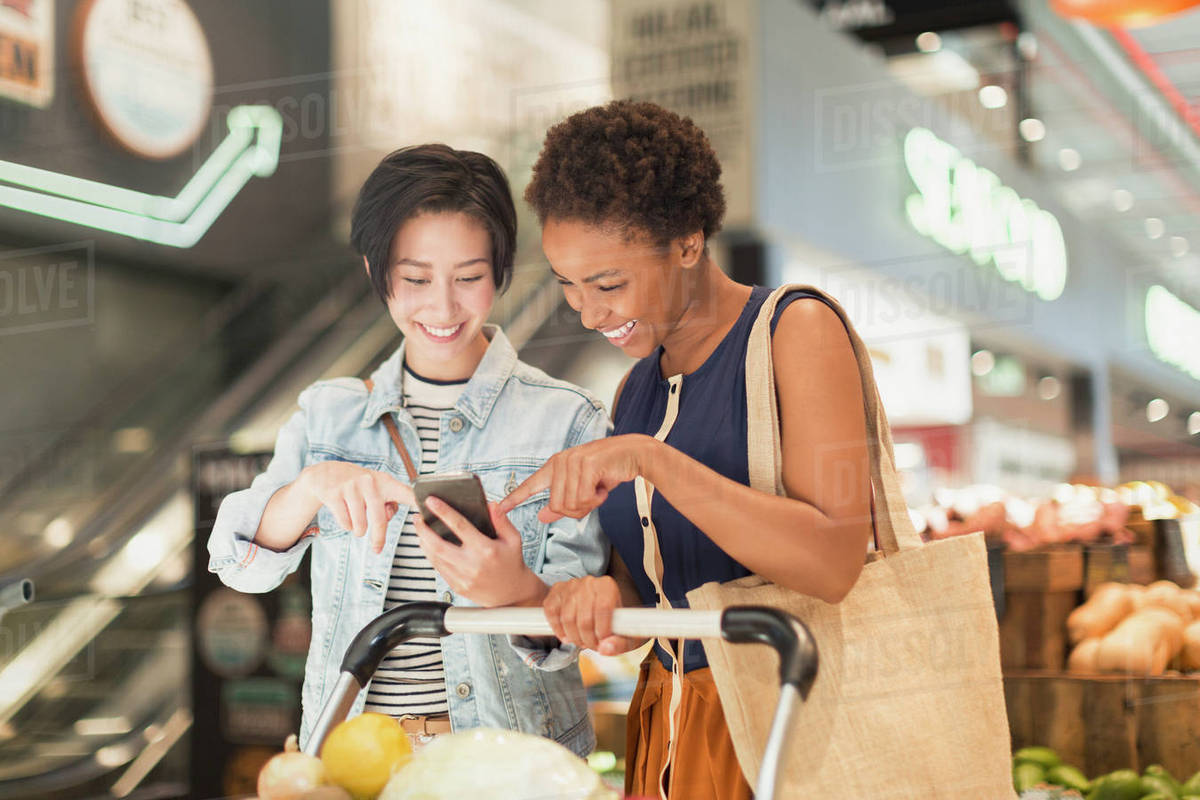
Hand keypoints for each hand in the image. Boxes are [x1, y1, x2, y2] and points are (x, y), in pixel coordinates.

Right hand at [300, 461, 413, 553]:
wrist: (327, 473)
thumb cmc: (360, 486)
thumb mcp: (378, 489)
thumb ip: (389, 504)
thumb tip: (387, 519)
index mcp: (386, 482)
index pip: (407, 494)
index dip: (417, 504)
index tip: (426, 514)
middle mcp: (370, 482)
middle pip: (380, 520)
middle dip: (378, 539)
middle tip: (377, 550)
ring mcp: (351, 487)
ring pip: (360, 526)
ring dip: (359, 530)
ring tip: (357, 522)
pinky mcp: (334, 494)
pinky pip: (345, 524)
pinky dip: (346, 525)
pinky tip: (343, 513)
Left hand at [414, 499, 547, 606]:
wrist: (512, 595)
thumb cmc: (511, 564)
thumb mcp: (513, 539)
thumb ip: (501, 520)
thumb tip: (490, 504)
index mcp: (486, 550)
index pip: (460, 526)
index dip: (443, 511)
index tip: (432, 501)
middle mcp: (472, 564)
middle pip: (438, 545)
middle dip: (423, 529)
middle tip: (417, 518)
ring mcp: (463, 578)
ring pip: (435, 558)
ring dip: (423, 542)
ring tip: (420, 530)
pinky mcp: (457, 586)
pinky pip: (438, 569)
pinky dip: (430, 555)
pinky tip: (428, 546)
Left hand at [498, 435, 655, 522]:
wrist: (633, 454)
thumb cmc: (609, 471)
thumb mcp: (583, 489)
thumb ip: (562, 502)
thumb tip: (542, 516)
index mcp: (555, 466)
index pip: (531, 485)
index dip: (514, 498)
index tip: (499, 509)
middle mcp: (560, 462)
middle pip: (558, 506)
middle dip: (577, 510)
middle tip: (592, 499)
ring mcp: (573, 462)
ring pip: (571, 504)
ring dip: (589, 504)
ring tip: (598, 490)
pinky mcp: (587, 465)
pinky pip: (584, 497)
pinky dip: (597, 500)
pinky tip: (603, 488)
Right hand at [543, 576, 642, 654]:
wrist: (600, 610)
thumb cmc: (614, 623)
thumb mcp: (625, 635)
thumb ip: (619, 643)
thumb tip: (605, 649)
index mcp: (607, 586)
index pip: (603, 609)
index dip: (601, 632)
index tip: (602, 642)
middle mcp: (588, 582)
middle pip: (584, 618)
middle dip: (587, 639)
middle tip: (592, 646)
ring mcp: (570, 585)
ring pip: (567, 618)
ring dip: (574, 637)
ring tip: (582, 641)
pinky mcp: (556, 591)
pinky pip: (551, 613)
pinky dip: (557, 629)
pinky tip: (567, 636)